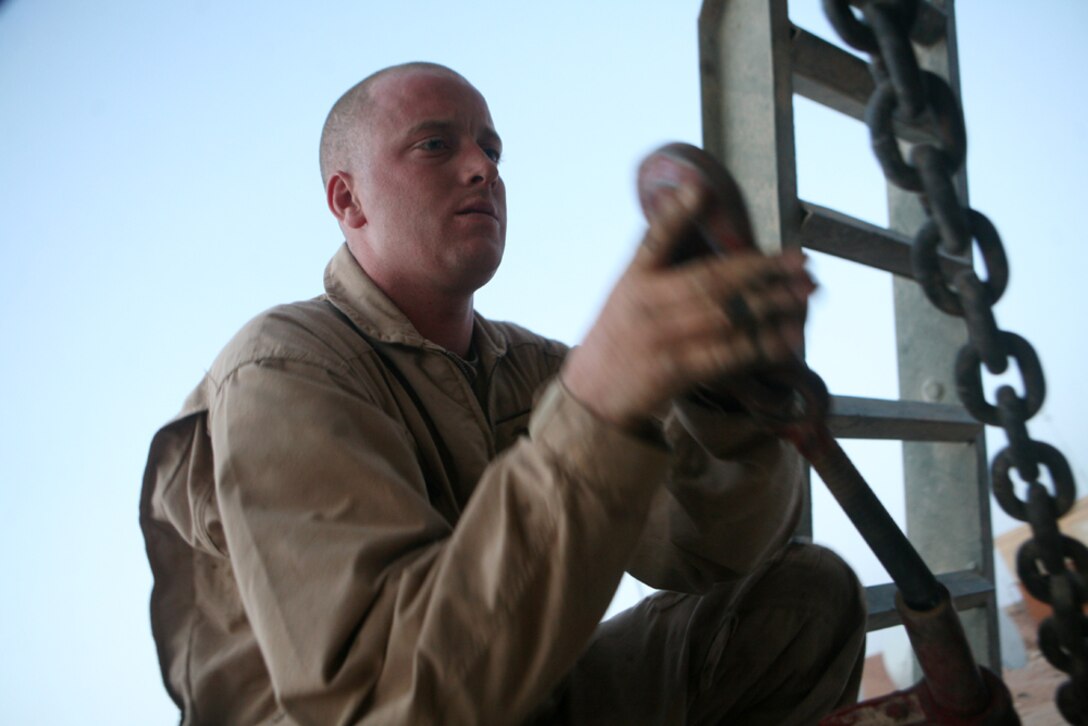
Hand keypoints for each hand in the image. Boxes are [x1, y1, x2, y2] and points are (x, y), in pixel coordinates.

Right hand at [561, 185, 815, 431]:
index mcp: (635, 281)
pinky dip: (759, 346)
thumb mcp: (627, 285)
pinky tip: (786, 338)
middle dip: (762, 270)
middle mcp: (648, 306)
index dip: (681, 218)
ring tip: (805, 294)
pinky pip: (724, 355)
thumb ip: (658, 244)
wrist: (593, 392)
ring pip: (724, 317)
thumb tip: (691, 193)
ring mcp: (661, 340)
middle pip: (711, 283)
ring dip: (770, 305)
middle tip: (801, 263)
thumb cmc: (617, 333)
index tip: (704, 191)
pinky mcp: (674, 372)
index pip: (659, 243)